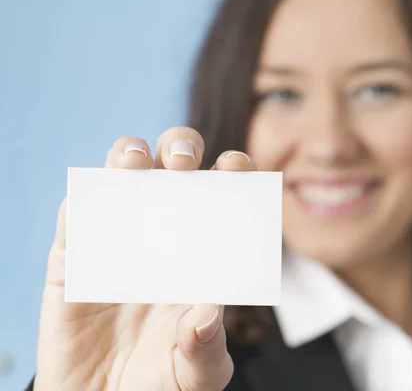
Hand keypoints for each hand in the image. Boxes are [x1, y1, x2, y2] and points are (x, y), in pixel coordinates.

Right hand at [34, 127, 255, 390]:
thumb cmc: (159, 384)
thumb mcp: (195, 376)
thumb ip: (207, 351)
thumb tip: (207, 315)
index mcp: (202, 252)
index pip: (223, 196)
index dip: (232, 174)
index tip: (235, 169)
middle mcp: (163, 234)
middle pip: (175, 169)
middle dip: (181, 148)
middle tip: (185, 161)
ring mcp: (117, 240)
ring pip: (123, 175)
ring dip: (128, 156)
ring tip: (135, 163)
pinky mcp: (73, 257)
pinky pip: (75, 218)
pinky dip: (81, 204)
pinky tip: (90, 208)